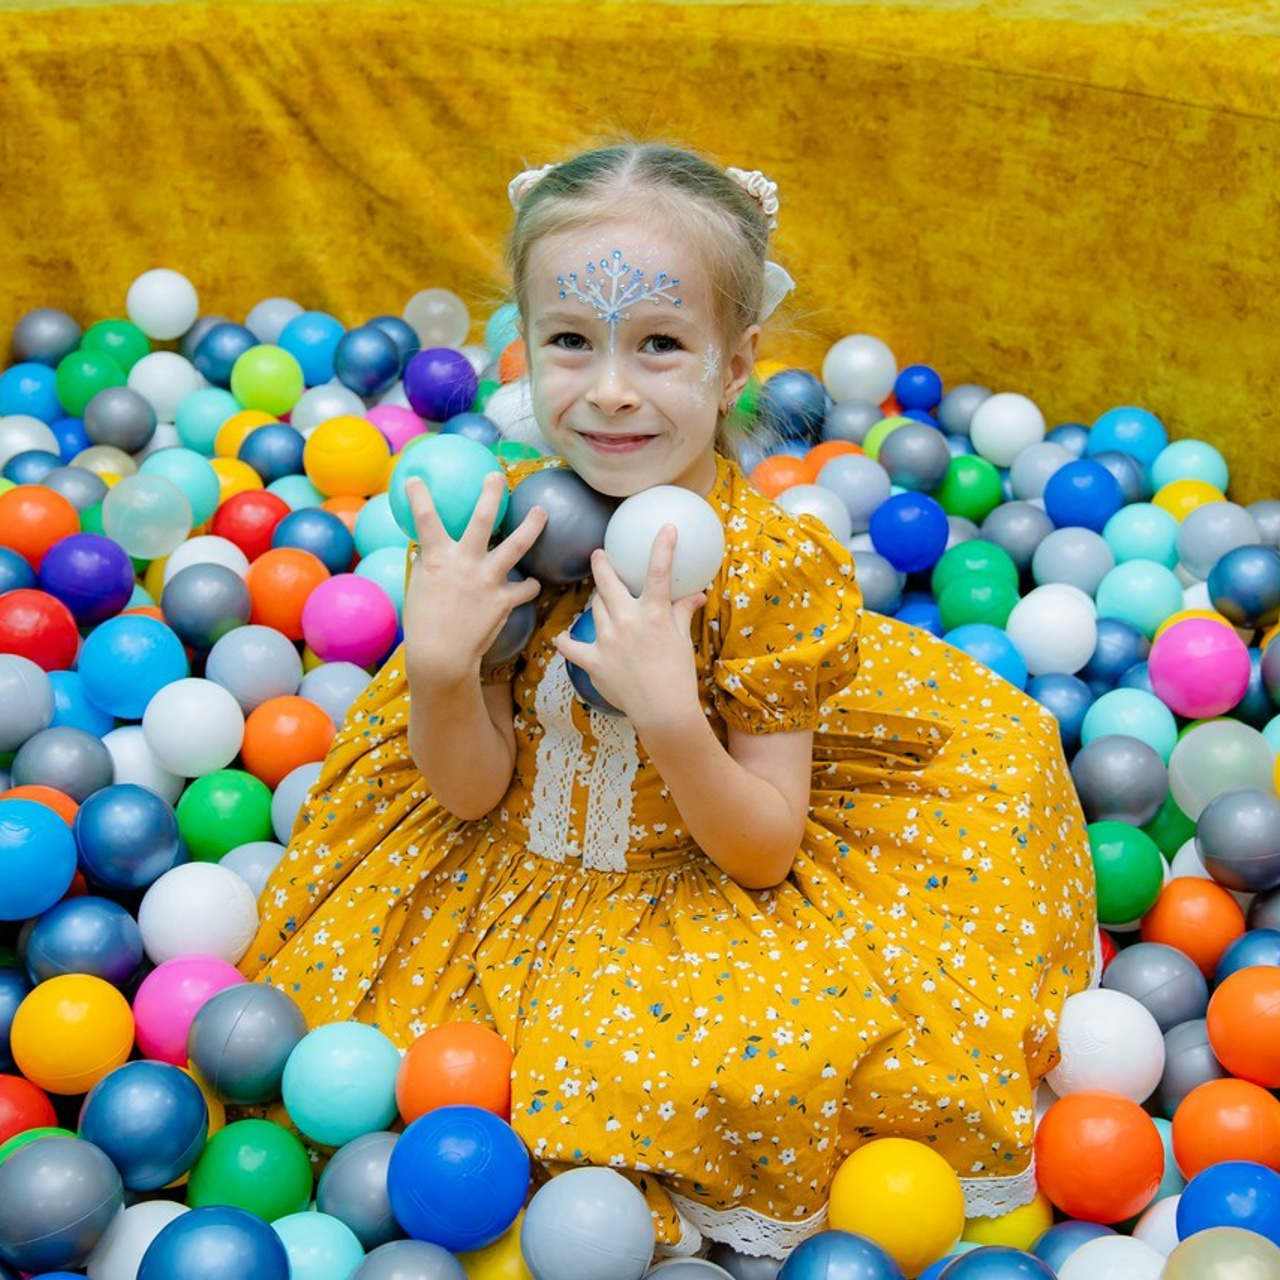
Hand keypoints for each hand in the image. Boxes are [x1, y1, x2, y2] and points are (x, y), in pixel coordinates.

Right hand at [402, 472, 546, 685]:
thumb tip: (429, 548)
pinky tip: (534, 584)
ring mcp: (488, 579)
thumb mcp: (419, 589)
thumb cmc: (423, 624)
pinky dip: (530, 586)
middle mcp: (465, 562)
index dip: (419, 497)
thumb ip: (429, 564)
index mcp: (438, 559)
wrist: (442, 656)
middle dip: (491, 493)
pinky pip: (525, 588)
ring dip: (532, 526)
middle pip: (482, 519)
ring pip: (517, 545)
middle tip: (498, 477)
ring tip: (541, 512)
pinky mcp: (505, 600)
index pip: (425, 520)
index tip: (417, 479)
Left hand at [554, 524, 705, 731]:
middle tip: (598, 555)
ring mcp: (607, 640)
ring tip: (598, 599)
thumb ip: (682, 612)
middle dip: (601, 564)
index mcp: (653, 613)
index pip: (658, 571)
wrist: (663, 711)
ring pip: (594, 608)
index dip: (662, 546)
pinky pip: (570, 646)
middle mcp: (627, 620)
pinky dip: (566, 640)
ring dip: (596, 602)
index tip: (665, 527)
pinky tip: (564, 636)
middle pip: (607, 583)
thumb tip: (696, 594)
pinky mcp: (593, 661)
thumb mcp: (682, 639)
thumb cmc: (678, 675)